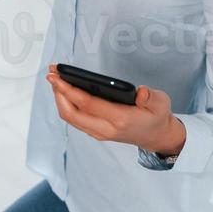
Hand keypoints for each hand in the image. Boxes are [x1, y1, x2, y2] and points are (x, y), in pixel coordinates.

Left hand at [45, 64, 185, 156]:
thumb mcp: (161, 103)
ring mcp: (99, 132)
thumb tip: (140, 92)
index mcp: (121, 119)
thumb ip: (151, 97)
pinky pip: (75, 119)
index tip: (58, 75)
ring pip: (70, 117)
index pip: (88, 104)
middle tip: (52, 74)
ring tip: (55, 79)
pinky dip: (66, 104)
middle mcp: (106, 129)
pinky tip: (64, 90)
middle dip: (58, 92)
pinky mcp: (97, 132)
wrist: (157, 137)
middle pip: (72, 113)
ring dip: (59, 98)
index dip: (69, 89)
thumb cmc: (157, 116)